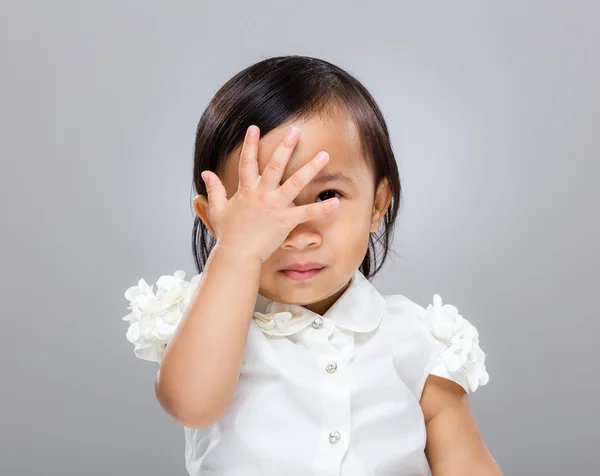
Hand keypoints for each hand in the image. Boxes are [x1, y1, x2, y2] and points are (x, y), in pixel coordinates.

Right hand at [201, 125, 339, 262]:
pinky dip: (322, 208)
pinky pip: (307, 212)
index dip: (250, 144)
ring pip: (295, 182)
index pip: (247, 162)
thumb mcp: (217, 209)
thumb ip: (214, 189)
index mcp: (246, 190)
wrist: (237, 254)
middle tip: (296, 131)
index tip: (254, 127)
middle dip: (286, 146)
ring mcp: (275, 206)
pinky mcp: (285, 220)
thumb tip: (206, 173)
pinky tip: (336, 202)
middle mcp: (262, 193)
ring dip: (311, 168)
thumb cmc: (228, 234)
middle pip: (275, 165)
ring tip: (325, 155)